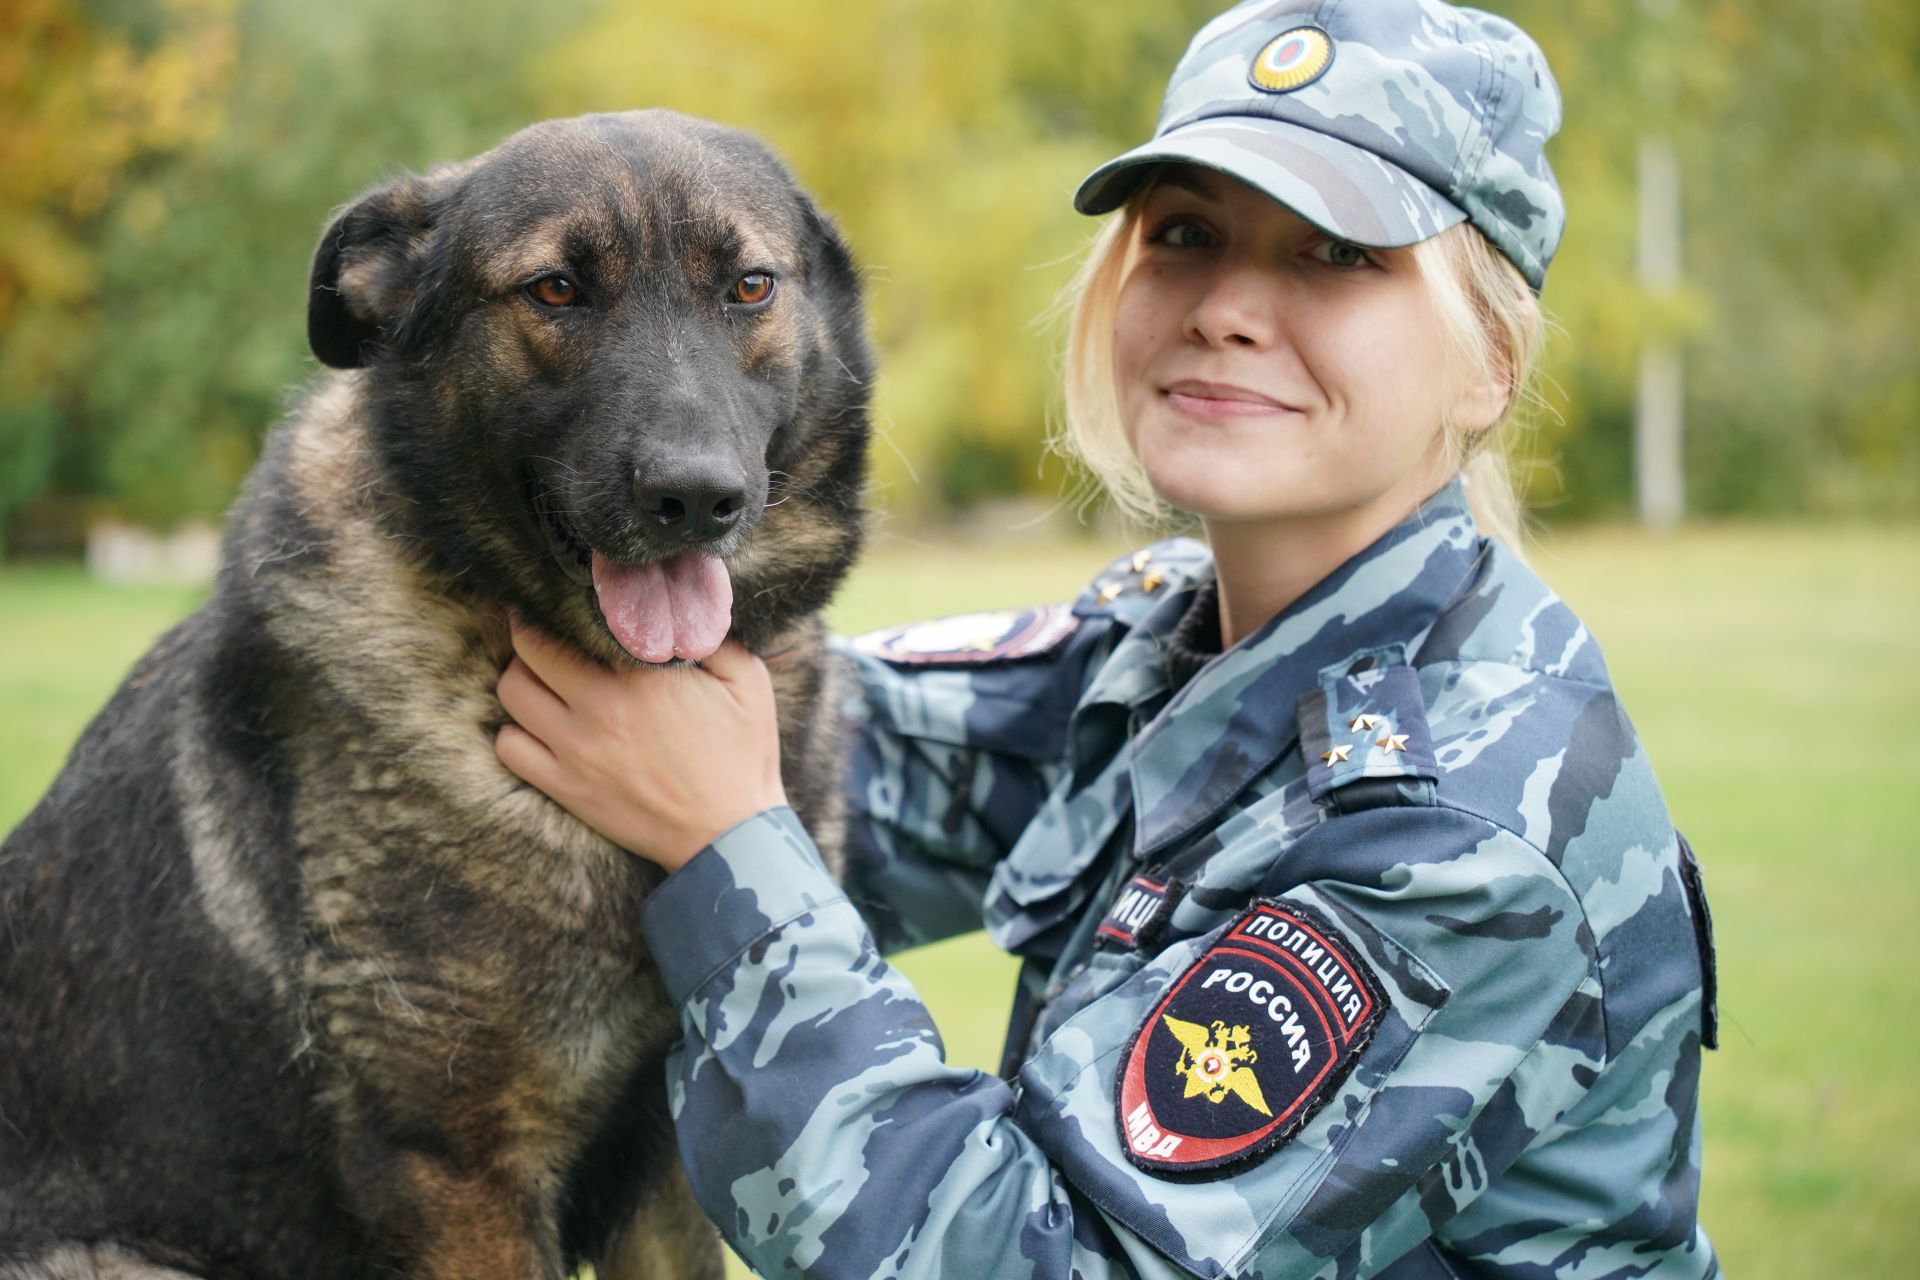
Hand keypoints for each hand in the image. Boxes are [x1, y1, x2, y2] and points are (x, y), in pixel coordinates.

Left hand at [493, 620, 787, 871]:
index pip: (572, 620)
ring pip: (512, 693)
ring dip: (522, 677)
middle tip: (545, 630)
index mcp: (642, 676)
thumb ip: (714, 633)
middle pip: (528, 649)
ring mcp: (577, 751)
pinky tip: (540, 726)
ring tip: (543, 677)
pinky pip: (510, 747)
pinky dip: (515, 731)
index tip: (567, 598)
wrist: (730, 835)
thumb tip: (687, 596)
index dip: (563, 603)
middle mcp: (600, 708)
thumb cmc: (743, 754)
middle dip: (532, 631)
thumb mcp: (747, 682)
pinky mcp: (566, 787)